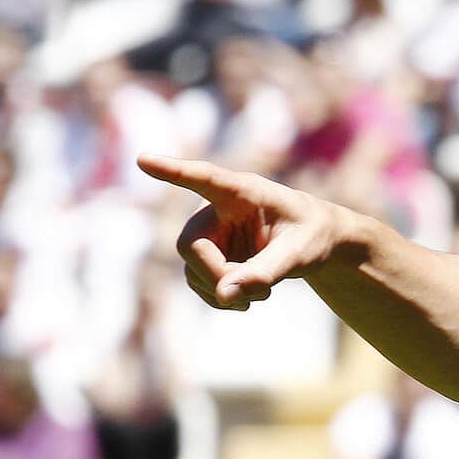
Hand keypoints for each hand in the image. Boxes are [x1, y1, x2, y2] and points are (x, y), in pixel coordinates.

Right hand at [137, 154, 347, 312]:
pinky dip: (221, 298)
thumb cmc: (311, 236)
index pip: (204, 178)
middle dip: (218, 275)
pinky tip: (246, 299)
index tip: (144, 160)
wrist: (314, 242)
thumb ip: (265, 272)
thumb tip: (223, 296)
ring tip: (262, 294)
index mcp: (243, 191)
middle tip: (258, 293)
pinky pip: (198, 283)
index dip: (173, 171)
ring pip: (193, 270)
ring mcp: (209, 232)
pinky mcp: (208, 254)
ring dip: (224, 291)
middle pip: (191, 245)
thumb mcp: (299, 254)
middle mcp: (216, 207)